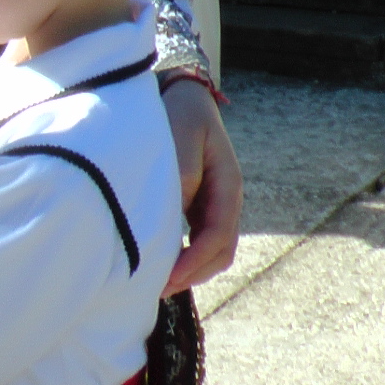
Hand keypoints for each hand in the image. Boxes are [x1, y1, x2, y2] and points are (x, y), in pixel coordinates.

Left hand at [162, 77, 241, 294]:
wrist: (181, 95)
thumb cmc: (180, 113)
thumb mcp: (181, 135)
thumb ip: (182, 171)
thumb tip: (177, 208)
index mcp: (228, 185)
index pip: (218, 236)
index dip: (195, 261)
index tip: (169, 277)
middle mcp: (225, 200)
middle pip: (219, 252)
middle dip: (192, 274)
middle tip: (158, 289)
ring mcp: (214, 205)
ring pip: (210, 251)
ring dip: (188, 270)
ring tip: (156, 283)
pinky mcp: (199, 206)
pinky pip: (197, 241)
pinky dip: (183, 256)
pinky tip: (159, 262)